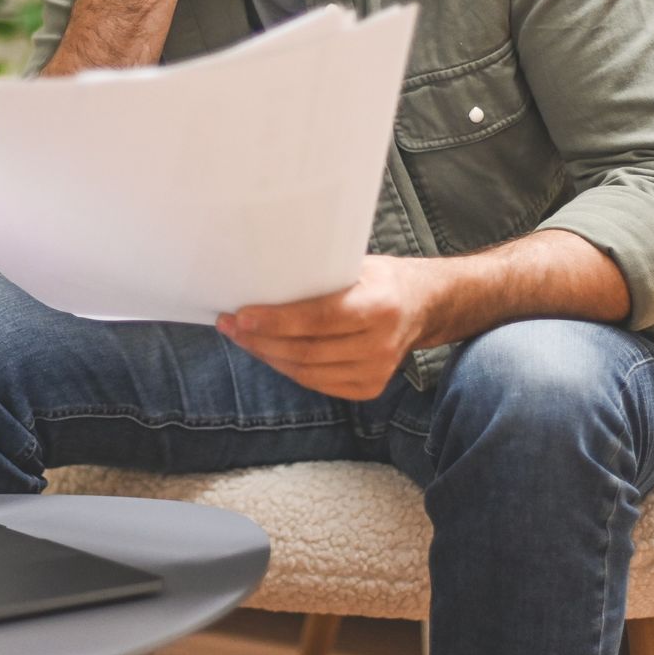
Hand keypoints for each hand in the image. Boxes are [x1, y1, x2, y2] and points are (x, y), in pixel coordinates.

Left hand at [217, 255, 449, 400]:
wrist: (423, 306)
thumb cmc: (381, 280)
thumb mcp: (358, 266)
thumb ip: (320, 277)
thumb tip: (261, 279)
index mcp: (379, 306)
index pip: (319, 319)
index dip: (275, 321)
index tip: (241, 316)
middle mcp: (381, 344)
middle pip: (306, 350)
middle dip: (260, 340)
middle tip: (230, 326)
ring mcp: (377, 371)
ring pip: (306, 372)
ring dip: (268, 356)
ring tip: (242, 339)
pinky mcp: (370, 388)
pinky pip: (317, 383)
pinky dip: (288, 369)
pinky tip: (269, 353)